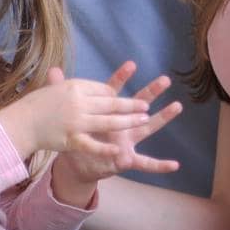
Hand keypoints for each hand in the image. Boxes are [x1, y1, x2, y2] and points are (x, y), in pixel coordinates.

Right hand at [0, 64, 150, 159]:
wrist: (20, 123)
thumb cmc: (38, 104)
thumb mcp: (58, 88)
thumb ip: (82, 88)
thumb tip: (99, 86)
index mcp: (76, 87)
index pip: (104, 89)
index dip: (117, 95)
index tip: (126, 99)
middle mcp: (78, 103)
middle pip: (111, 104)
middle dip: (131, 105)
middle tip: (146, 106)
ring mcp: (75, 122)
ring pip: (108, 122)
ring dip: (128, 121)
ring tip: (143, 120)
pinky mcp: (71, 140)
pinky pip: (92, 145)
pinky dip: (106, 148)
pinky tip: (119, 149)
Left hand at [51, 66, 183, 199]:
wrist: (77, 162)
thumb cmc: (77, 135)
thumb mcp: (69, 115)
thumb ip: (63, 94)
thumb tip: (52, 71)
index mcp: (108, 111)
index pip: (114, 91)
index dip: (121, 78)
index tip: (131, 64)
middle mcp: (122, 123)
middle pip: (137, 104)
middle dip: (151, 91)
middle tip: (165, 79)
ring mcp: (127, 140)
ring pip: (147, 127)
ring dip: (163, 117)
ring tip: (177, 106)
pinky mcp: (127, 158)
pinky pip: (145, 162)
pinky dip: (160, 165)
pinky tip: (175, 164)